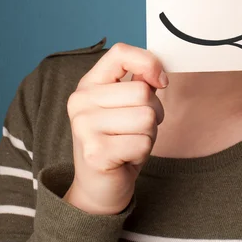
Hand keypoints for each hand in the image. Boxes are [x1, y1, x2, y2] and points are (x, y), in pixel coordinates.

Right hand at [64, 42, 168, 214]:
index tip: (160, 81)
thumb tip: (158, 73)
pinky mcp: (96, 152)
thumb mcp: (126, 106)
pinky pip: (143, 143)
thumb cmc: (118, 140)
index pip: (120, 53)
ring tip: (131, 142)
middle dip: (154, 112)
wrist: (98, 188)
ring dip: (149, 134)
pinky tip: (126, 157)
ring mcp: (85, 127)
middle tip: (138, 128)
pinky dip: (143, 152)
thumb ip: (139, 82)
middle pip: (142, 92)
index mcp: (88, 84)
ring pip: (147, 117)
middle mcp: (81, 101)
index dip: (148, 63)